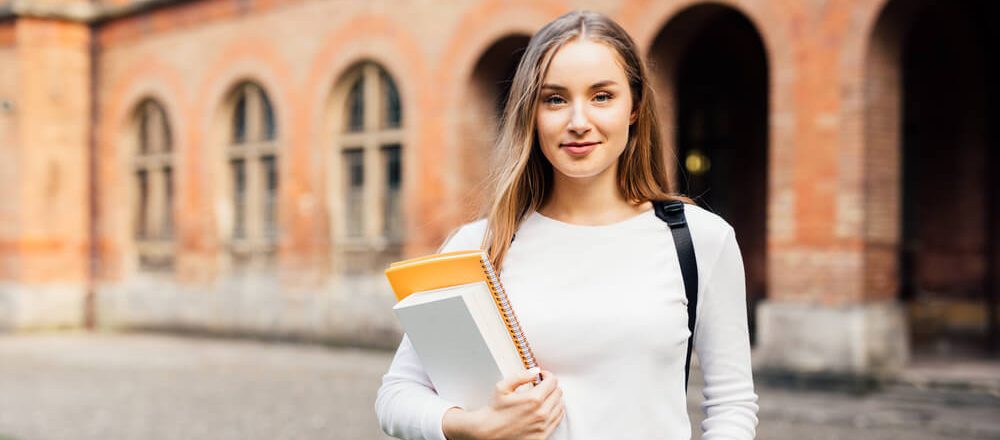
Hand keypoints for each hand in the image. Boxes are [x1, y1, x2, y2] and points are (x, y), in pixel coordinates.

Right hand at [442, 368, 564, 439]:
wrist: (489, 432)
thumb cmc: (495, 410)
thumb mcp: (503, 387)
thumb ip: (521, 376)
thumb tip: (536, 371)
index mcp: (534, 399)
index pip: (553, 382)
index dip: (547, 375)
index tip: (542, 376)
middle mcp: (542, 413)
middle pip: (558, 393)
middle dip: (551, 386)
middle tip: (542, 385)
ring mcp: (544, 426)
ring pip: (560, 406)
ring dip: (554, 398)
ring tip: (544, 397)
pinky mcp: (543, 435)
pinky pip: (558, 420)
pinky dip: (555, 411)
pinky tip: (546, 408)